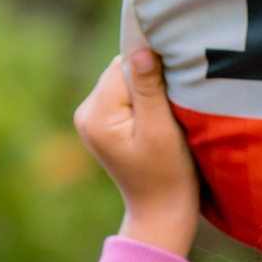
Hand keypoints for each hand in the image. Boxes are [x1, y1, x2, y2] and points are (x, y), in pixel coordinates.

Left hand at [75, 49, 200, 257]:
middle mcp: (85, 113)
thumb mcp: (161, 130)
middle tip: (173, 107)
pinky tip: (157, 120)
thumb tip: (142, 50)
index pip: (123, 66)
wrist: (161, 210)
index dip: (152, 71)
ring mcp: (91, 118)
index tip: (175, 88)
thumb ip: (149, 89)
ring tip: (166, 117)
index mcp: (96, 115)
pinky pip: (123, 94)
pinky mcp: (102, 123)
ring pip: (123, 81)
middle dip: (149, 81)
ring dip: (147, 91)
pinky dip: (143, 100)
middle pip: (121, 71)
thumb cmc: (167, 174)